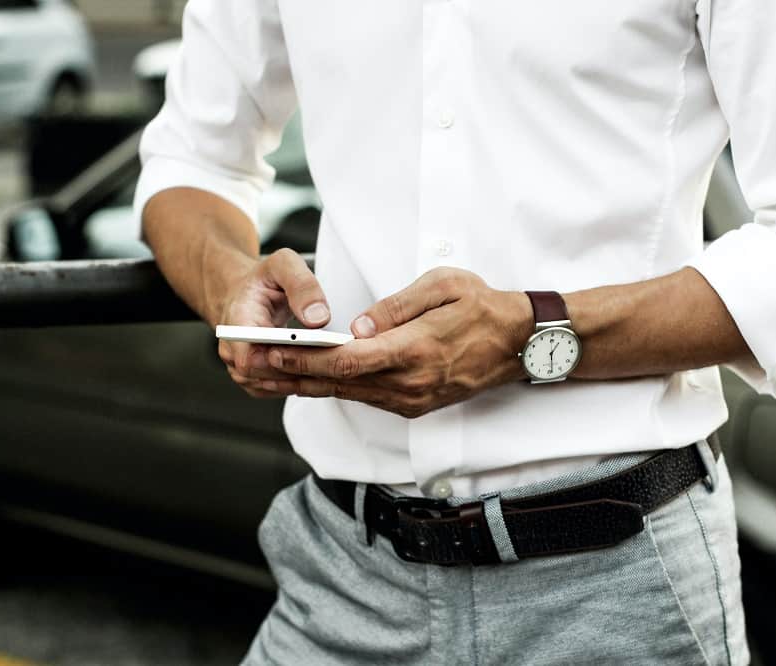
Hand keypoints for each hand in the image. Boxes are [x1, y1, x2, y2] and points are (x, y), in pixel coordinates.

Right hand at [217, 248, 330, 397]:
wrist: (249, 292)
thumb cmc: (264, 280)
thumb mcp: (284, 265)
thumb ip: (302, 286)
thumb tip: (318, 318)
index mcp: (237, 321)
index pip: (249, 357)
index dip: (280, 361)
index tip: (311, 354)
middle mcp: (234, 349)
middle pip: (264, 375)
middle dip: (299, 370)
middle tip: (333, 363)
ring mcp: (243, 366)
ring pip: (272, 386)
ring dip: (301, 379)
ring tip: (332, 368)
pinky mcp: (256, 376)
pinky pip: (276, 388)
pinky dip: (299, 383)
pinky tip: (321, 372)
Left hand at [262, 267, 533, 417]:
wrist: (521, 344)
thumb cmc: (484, 307)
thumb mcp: (443, 287)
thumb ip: (397, 307)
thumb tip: (358, 326)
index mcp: (416, 350)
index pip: (348, 359)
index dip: (306, 357)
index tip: (274, 348)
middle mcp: (411, 383)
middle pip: (340, 382)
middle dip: (294, 373)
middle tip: (254, 363)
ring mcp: (413, 400)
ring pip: (350, 394)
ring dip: (309, 384)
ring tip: (271, 373)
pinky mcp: (416, 405)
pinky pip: (367, 398)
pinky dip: (336, 388)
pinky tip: (312, 380)